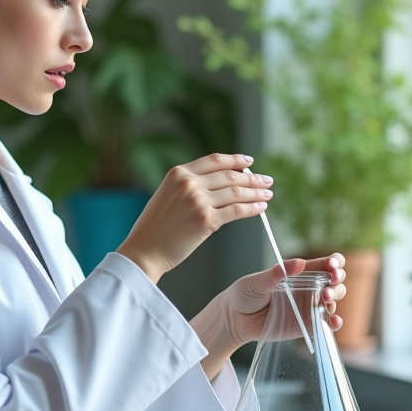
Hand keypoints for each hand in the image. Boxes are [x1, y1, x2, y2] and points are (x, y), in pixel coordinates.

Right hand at [116, 153, 273, 282]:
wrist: (144, 251)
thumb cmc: (154, 228)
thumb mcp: (166, 196)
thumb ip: (188, 186)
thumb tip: (221, 185)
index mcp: (178, 173)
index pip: (214, 160)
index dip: (235, 159)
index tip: (249, 162)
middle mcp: (189, 183)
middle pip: (230, 175)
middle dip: (252, 178)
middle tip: (266, 181)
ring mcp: (198, 201)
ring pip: (236, 192)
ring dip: (256, 192)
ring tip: (267, 194)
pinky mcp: (206, 220)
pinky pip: (236, 211)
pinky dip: (252, 208)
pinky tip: (260, 208)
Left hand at [191, 253, 347, 379]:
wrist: (234, 319)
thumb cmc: (244, 294)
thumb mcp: (257, 281)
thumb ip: (276, 274)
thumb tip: (299, 263)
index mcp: (299, 273)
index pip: (324, 264)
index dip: (334, 262)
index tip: (332, 265)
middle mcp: (308, 288)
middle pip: (334, 282)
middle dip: (337, 281)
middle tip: (329, 285)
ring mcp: (308, 307)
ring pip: (333, 301)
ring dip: (335, 299)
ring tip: (325, 300)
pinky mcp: (307, 325)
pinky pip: (325, 324)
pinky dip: (334, 322)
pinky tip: (334, 321)